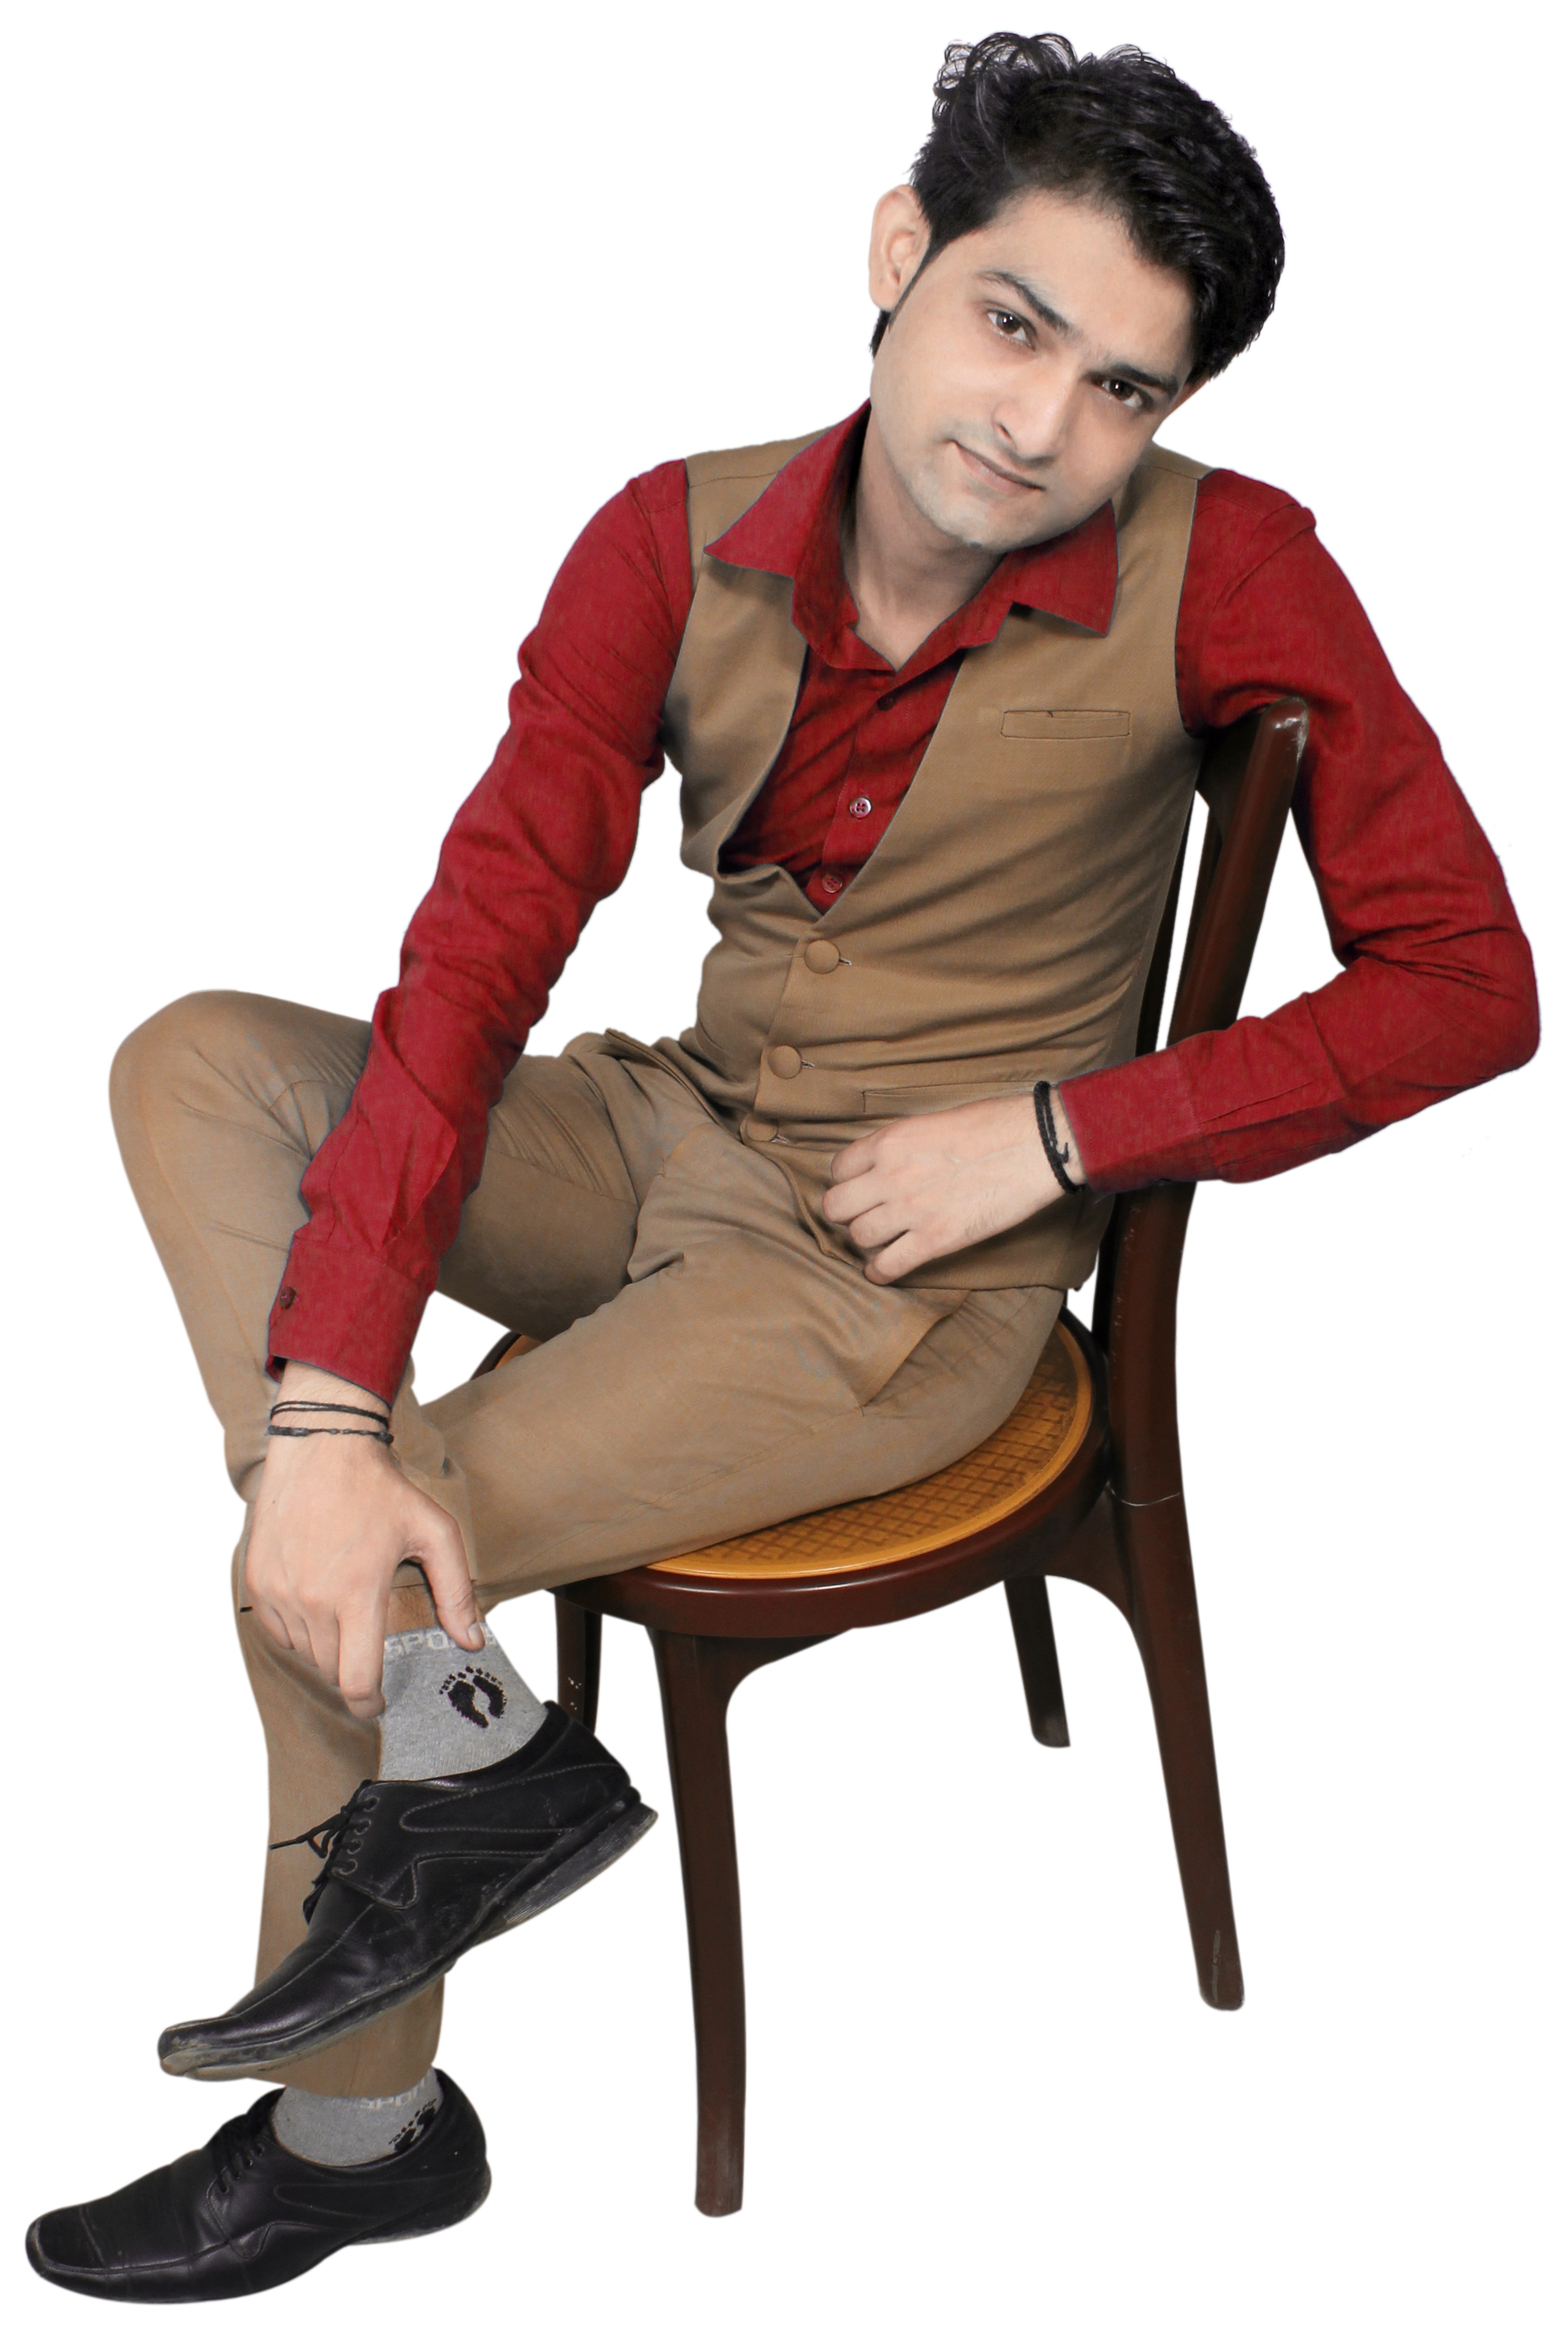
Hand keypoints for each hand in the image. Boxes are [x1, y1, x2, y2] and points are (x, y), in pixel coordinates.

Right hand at [243, 1366, 482, 1718]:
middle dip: (352, 1670)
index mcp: (355, 1594)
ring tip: (346, 1612)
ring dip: (325, 1647)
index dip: (368, 1704)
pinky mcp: (257, 1580)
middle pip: (329, 1670)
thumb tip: (472, 1641)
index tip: (379, 1703)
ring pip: (302, 1651)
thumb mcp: (435, 1533)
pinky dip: (298, 1627)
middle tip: (370, 1648)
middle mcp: (310, 1599)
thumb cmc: (380, 1488)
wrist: (322, 1445)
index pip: (353, 1680)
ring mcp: (278, 1591)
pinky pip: (277, 1628)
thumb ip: (457, 1592)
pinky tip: (318, 1598)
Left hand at [822, 1089, 1081, 1282]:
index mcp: (890, 1141)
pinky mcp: (936, 1239)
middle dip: (848, 1212)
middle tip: (865, 1213)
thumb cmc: (995, 1126)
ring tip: (880, 1239)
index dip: (848, 1180)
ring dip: (866, 1240)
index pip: (839, 1168)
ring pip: (858, 1236)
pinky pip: (888, 1266)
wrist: (1037, 1146)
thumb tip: (892, 1162)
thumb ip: (904, 1144)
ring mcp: (911, 1210)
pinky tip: (881, 1270)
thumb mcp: (935, 1120)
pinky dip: (879, 1272)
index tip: (860, 1187)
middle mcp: (890, 1175)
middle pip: (837, 1206)